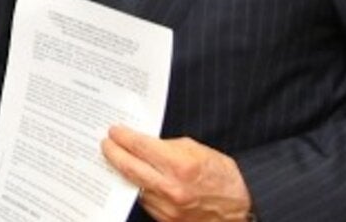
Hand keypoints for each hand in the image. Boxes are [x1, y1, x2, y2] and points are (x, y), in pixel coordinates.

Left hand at [102, 126, 252, 221]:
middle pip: (129, 168)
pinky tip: (133, 178)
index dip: (123, 137)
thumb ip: (167, 146)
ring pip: (133, 186)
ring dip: (123, 172)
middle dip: (113, 153)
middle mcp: (171, 188)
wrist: (239, 207)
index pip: (140, 147)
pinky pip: (144, 201)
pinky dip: (137, 188)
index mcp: (180, 165)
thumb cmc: (221, 175)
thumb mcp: (197, 150)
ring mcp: (167, 207)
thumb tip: (142, 144)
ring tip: (116, 159)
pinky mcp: (165, 220)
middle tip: (105, 144)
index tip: (114, 131)